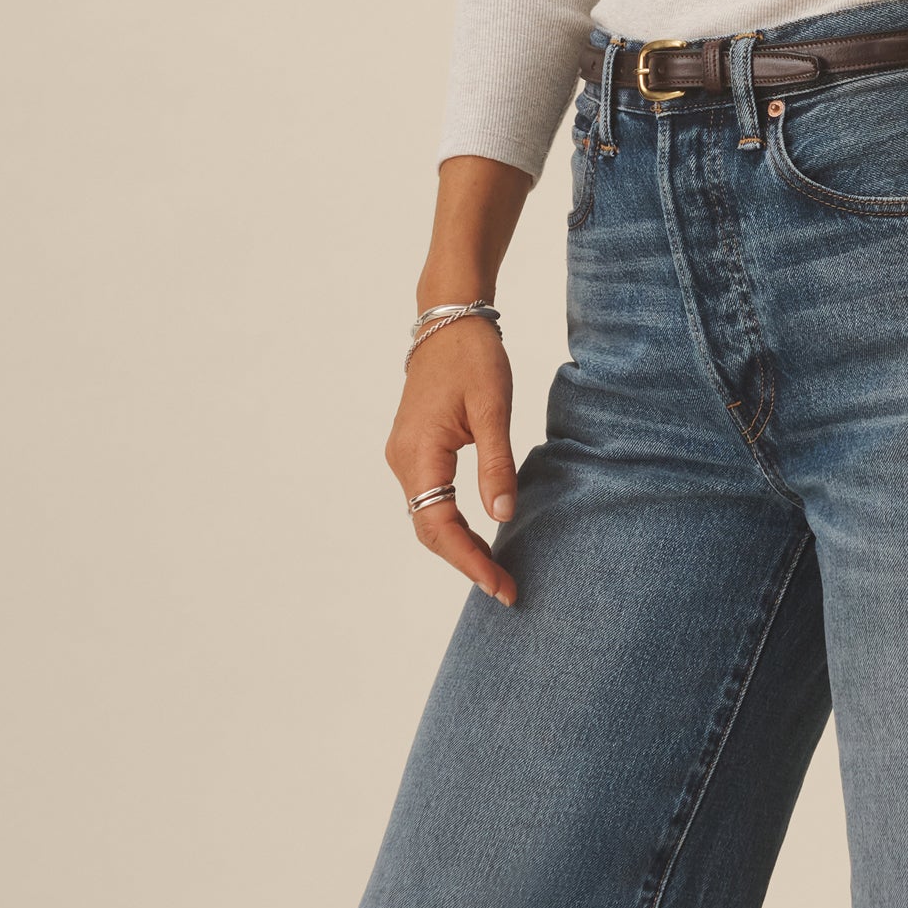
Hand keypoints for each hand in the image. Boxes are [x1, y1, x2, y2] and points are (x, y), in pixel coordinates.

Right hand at [385, 317, 519, 605]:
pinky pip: (429, 498)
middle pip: (428, 530)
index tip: (501, 585)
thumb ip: (495, 463)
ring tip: (495, 570)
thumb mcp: (493, 407)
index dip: (469, 560)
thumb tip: (502, 515)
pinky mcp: (414, 448)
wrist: (449, 319)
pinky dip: (451, 523)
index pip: (440, 526)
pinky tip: (477, 535)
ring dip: (458, 545)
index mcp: (418, 453)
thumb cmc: (473, 357)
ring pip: (427, 516)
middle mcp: (402, 460)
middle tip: (505, 588)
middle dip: (465, 561)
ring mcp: (404, 455)